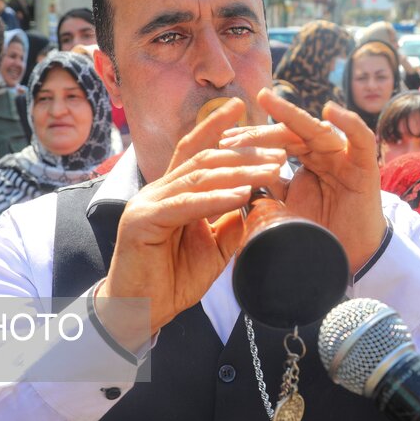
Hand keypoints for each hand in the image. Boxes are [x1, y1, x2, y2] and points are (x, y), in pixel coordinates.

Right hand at [97, 98, 285, 344]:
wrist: (139, 314)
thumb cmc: (173, 280)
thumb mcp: (214, 247)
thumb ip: (231, 222)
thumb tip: (258, 200)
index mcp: (171, 192)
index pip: (194, 150)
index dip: (214, 126)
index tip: (239, 106)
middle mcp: (157, 191)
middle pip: (203, 160)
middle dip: (243, 153)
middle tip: (280, 154)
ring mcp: (146, 204)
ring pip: (197, 178)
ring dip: (238, 173)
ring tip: (271, 172)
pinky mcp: (141, 223)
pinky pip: (184, 206)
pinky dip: (214, 199)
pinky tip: (240, 195)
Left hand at [218, 88, 386, 273]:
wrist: (349, 257)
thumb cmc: (318, 231)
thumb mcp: (286, 206)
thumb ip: (267, 189)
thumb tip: (235, 176)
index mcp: (306, 159)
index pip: (276, 142)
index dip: (251, 141)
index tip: (223, 142)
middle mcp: (324, 152)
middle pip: (291, 133)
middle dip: (261, 131)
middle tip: (233, 132)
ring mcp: (345, 156)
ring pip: (317, 129)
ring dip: (292, 115)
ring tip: (268, 101)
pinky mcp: (366, 166)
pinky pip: (361, 139)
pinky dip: (349, 122)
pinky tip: (330, 111)